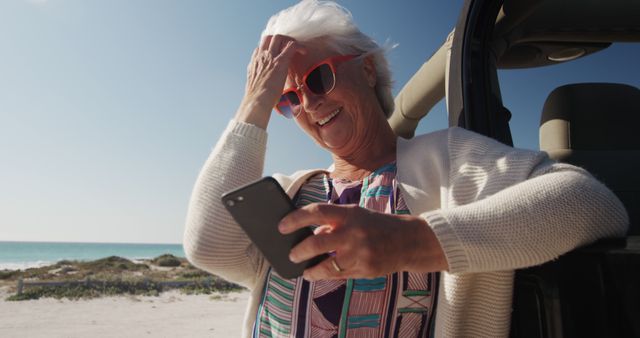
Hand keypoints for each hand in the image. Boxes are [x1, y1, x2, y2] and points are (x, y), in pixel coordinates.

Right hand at [236, 35, 305, 128]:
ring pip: (278, 38)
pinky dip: (298, 46)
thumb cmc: (258, 100)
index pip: (260, 47)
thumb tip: (273, 96)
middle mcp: (260, 57)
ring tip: (297, 49)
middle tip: (288, 48)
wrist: (257, 101)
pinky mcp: (280, 61)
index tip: (278, 53)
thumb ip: (263, 85)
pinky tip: (304, 52)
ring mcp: (270, 57)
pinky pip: (290, 46)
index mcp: (254, 63)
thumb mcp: (257, 89)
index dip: (270, 48)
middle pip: (268, 38)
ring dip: (288, 41)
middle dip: (279, 40)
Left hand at [278, 203, 447, 280]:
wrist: (408, 240)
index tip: (281, 226)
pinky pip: (339, 275)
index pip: (316, 212)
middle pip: (317, 242)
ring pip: (326, 265)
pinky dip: (325, 275)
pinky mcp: (365, 269)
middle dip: (299, 251)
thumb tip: (310, 233)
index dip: (296, 219)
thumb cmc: (377, 226)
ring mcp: (359, 252)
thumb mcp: (356, 215)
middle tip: (291, 254)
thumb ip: (334, 222)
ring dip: (310, 269)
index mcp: (349, 214)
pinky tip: (317, 274)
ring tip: (303, 269)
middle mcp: (353, 232)